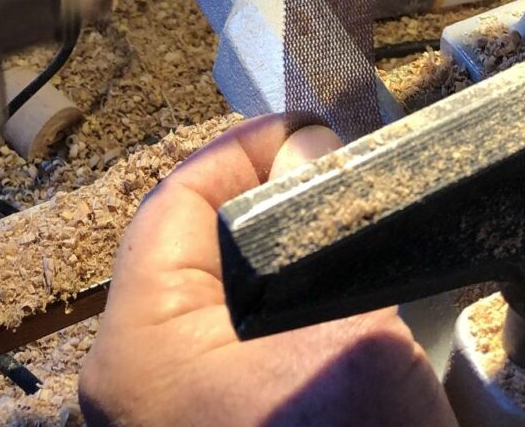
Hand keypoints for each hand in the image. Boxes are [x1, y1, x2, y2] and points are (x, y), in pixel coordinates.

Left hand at [78, 117, 455, 426]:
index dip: (242, 149)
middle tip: (353, 173)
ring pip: (252, 293)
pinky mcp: (255, 415)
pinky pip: (280, 340)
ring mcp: (205, 406)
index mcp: (141, 351)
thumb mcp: (350, 349)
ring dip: (311, 252)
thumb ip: (328, 238)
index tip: (316, 127)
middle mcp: (156, 379)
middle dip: (282, 199)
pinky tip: (382, 291)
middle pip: (209, 246)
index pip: (173, 204)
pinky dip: (327, 305)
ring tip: (371, 219)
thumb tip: (315, 156)